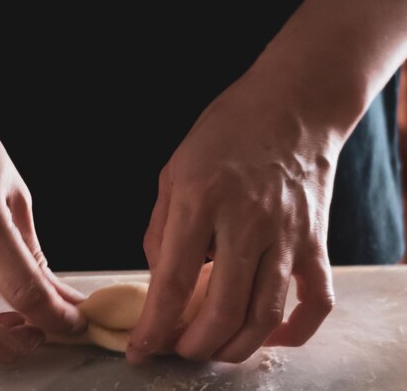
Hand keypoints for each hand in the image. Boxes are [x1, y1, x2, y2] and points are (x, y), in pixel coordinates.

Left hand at [128, 68, 339, 362]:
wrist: (293, 103)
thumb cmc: (227, 130)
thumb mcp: (174, 169)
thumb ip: (161, 227)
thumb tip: (159, 276)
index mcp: (201, 199)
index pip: (173, 281)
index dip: (153, 326)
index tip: (139, 351)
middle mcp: (247, 222)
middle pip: (221, 310)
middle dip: (193, 345)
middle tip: (176, 349)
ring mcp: (287, 235)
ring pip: (264, 315)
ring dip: (234, 347)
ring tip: (211, 349)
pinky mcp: (315, 241)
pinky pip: (315, 300)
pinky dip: (296, 331)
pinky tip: (270, 338)